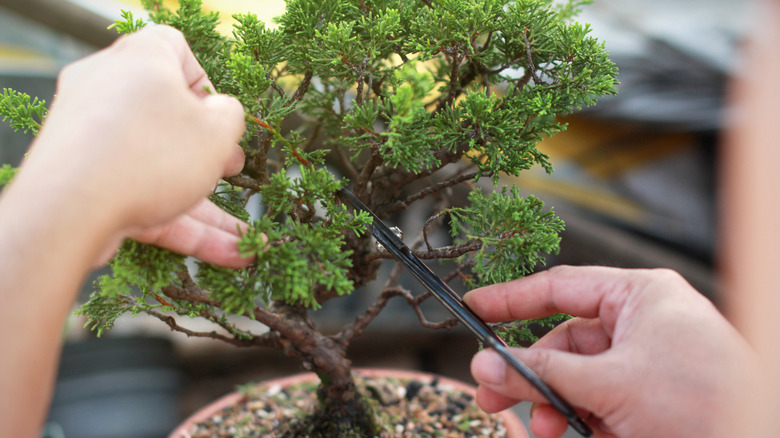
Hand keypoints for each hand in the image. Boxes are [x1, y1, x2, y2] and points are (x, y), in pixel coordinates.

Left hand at [21, 25, 246, 264]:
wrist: (68, 212)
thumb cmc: (151, 155)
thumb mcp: (217, 129)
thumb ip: (231, 115)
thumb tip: (223, 113)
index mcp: (140, 61)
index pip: (175, 49)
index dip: (205, 81)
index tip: (220, 115)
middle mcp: (109, 91)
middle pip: (169, 119)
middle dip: (210, 154)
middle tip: (232, 172)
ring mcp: (92, 139)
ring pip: (160, 169)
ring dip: (207, 208)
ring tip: (244, 242)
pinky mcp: (84, 183)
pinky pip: (142, 198)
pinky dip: (181, 224)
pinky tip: (226, 255)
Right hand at [465, 265, 756, 437]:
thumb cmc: (705, 401)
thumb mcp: (611, 383)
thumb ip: (543, 374)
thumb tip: (488, 363)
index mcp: (639, 296)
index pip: (560, 287)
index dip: (512, 299)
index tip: (475, 308)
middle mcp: (641, 323)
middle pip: (563, 340)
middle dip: (529, 371)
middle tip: (491, 392)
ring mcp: (646, 362)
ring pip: (578, 376)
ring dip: (554, 403)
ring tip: (542, 427)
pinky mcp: (650, 397)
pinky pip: (599, 400)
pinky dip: (581, 418)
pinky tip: (577, 433)